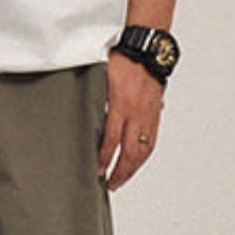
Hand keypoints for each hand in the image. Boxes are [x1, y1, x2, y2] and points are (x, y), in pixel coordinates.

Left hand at [97, 52, 164, 190]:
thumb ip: (93, 96)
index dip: (103, 157)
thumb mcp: (101, 75)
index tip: (96, 170)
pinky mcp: (155, 114)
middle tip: (109, 184)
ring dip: (132, 168)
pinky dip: (143, 155)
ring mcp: (148, 115)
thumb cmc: (122, 59)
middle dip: (119, 171)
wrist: (147, 50)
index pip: (111, 138)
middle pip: (130, 150)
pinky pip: (151, 140)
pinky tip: (136, 162)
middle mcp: (137, 112)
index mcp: (121, 103)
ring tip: (121, 179)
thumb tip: (80, 113)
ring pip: (143, 149)